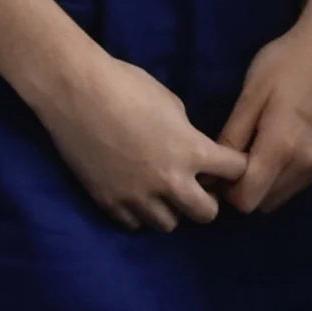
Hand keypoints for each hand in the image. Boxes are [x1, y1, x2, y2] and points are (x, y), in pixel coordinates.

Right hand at [34, 52, 243, 230]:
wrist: (76, 92)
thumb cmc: (126, 85)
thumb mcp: (172, 105)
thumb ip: (188, 135)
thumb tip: (192, 151)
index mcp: (192, 151)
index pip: (236, 172)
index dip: (234, 166)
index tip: (227, 164)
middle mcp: (169, 181)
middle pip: (207, 214)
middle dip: (207, 199)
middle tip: (196, 185)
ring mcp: (137, 197)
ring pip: (169, 225)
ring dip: (172, 209)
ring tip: (162, 191)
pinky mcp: (109, 203)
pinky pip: (135, 224)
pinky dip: (139, 213)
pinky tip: (135, 193)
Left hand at [217, 0, 311, 213]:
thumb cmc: (286, 63)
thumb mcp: (251, 95)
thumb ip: (232, 137)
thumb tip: (212, 170)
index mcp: (282, 149)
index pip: (245, 200)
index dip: (224, 191)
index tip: (215, 167)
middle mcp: (304, 165)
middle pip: (262, 205)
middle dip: (242, 191)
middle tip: (230, 160)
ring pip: (280, 197)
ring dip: (262, 186)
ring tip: (251, 153)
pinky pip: (295, 184)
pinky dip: (279, 178)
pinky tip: (273, 149)